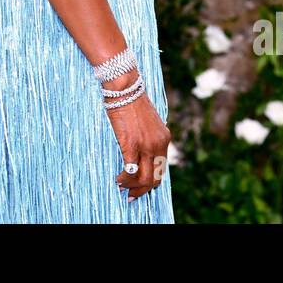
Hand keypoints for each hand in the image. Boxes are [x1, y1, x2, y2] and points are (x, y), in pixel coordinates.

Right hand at [104, 76, 171, 204]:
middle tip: (131, 195)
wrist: (125, 87)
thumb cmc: (131, 101)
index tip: (140, 187)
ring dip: (133, 186)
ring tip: (122, 185)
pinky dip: (125, 178)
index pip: (161, 168)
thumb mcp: (147, 121)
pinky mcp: (132, 144)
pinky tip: (118, 178)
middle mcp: (159, 144)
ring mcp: (146, 145)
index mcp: (164, 138)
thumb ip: (148, 136)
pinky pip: (131, 170)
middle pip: (155, 178)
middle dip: (142, 190)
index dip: (151, 181)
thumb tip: (140, 151)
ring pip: (145, 179)